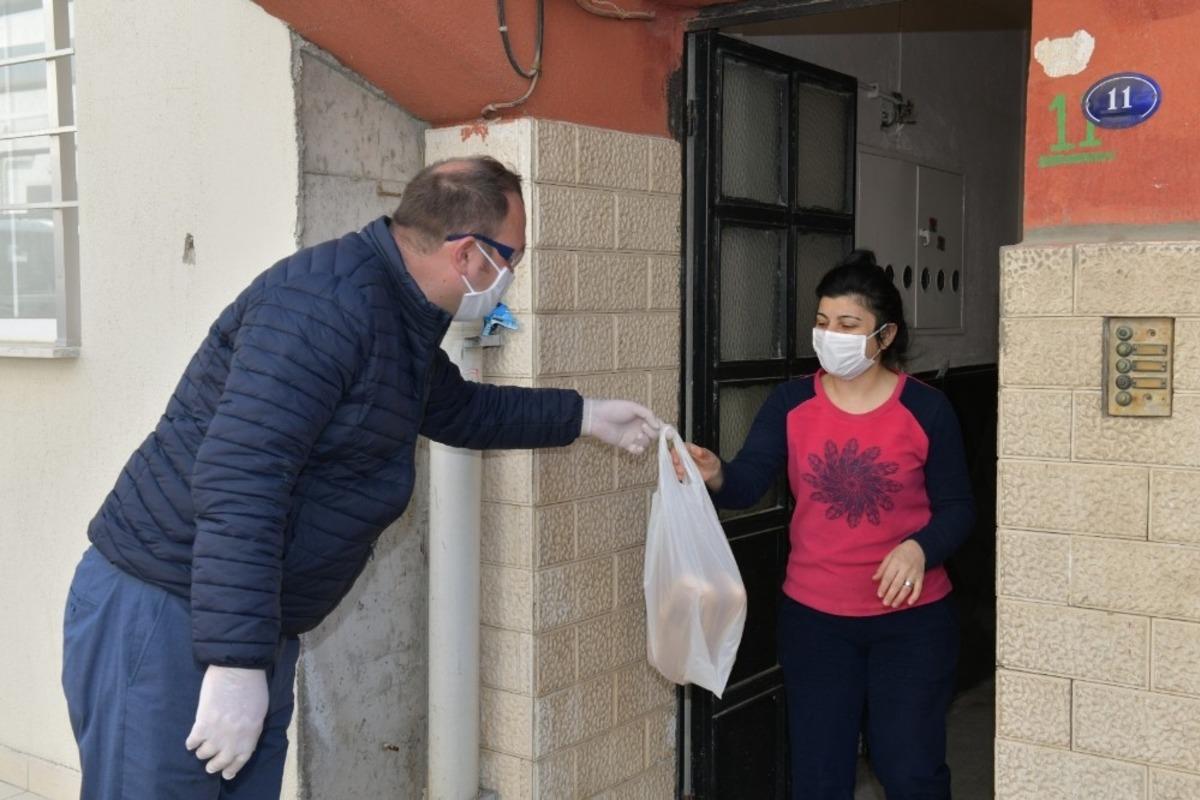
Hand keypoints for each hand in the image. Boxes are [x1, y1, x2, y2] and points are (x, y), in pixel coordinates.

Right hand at [186, 665, 269, 779]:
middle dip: (214, 766)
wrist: (239, 669)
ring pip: (204, 754)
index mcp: (251, 735)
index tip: (226, 774)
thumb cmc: (253, 686)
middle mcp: (234, 739)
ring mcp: (217, 733)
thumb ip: (250, 728)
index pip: (240, 760)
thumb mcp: (259, 711)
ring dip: (202, 753)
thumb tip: (241, 738)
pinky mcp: (202, 724)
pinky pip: (192, 742)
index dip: (232, 769)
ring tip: (201, 749)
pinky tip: (191, 740)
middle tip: (210, 766)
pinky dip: (191, 743)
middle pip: (221, 761)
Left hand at [581, 398, 661, 454]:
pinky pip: (637, 450)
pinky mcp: (626, 444)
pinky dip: (638, 449)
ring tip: (636, 434)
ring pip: (647, 443)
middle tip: (643, 427)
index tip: (669, 434)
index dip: (665, 429)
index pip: (658, 424)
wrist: (597, 418)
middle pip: (654, 435)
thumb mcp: (633, 407)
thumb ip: (648, 414)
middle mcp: (640, 427)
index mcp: (643, 417)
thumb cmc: (614, 409)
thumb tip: (658, 426)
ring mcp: (633, 436)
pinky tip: (633, 445)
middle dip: (652, 433)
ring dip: (644, 440)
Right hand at [668, 441, 723, 490]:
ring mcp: (682, 464)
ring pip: (674, 466)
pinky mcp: (682, 472)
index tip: (677, 458)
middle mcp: (682, 455)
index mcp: (687, 448)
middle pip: (673, 457)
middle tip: (679, 466)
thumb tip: (698, 450)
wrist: (712, 471)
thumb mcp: (708, 455)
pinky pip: (677, 474)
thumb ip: (703, 452)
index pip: (677, 448)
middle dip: (674, 462)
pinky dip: (678, 476)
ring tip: (682, 472)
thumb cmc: (709, 460)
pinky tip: (682, 476)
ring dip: (676, 469)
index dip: (675, 453)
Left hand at [872, 540, 926, 607]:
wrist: (918, 548)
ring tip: (894, 605)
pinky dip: (915, 596)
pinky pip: (919, 588)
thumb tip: (874, 579)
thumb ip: (882, 568)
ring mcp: (914, 574)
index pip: (888, 577)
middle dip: (890, 595)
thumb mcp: (889, 556)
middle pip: (897, 584)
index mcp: (896, 562)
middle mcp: (905, 569)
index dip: (883, 587)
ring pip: (907, 588)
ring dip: (900, 598)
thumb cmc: (900, 552)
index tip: (879, 595)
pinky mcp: (921, 577)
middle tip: (885, 603)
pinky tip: (909, 603)